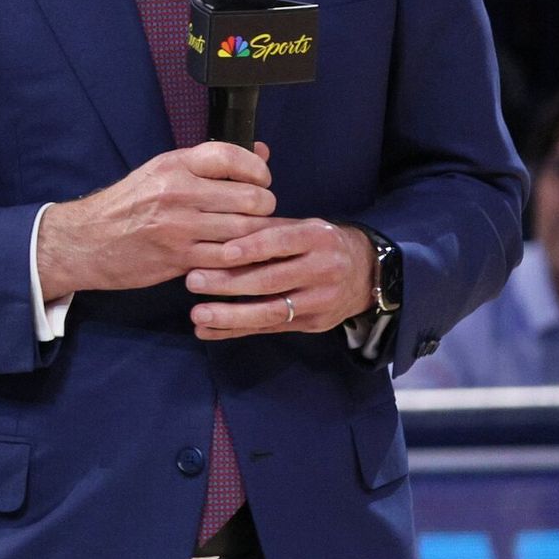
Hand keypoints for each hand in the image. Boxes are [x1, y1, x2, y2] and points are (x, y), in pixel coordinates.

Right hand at [35, 142, 284, 301]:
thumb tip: (261, 151)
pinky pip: (228, 259)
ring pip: (244, 231)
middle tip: (258, 212)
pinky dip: (240, 258)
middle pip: (250, 198)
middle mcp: (178, 192)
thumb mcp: (161, 171)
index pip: (232, 157)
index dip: (258, 169)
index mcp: (173, 164)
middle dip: (264, 207)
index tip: (262, 179)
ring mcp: (179, 228)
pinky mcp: (179, 258)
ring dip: (257, 235)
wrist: (86, 240)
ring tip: (252, 235)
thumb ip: (210, 163)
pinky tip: (238, 255)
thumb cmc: (126, 205)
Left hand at [185, 218, 375, 338]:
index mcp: (317, 238)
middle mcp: (323, 270)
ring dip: (230, 315)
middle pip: (271, 280)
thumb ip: (266, 230)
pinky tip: (207, 331)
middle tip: (193, 280)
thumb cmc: (319, 243)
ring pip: (271, 311)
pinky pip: (269, 329)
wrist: (366, 273)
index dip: (250, 247)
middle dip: (229, 283)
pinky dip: (236, 331)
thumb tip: (217, 231)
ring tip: (197, 314)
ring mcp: (320, 301)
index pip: (280, 242)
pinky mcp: (313, 325)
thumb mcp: (302, 227)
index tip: (220, 252)